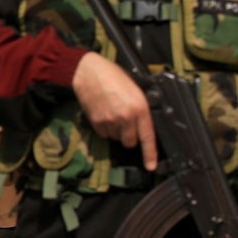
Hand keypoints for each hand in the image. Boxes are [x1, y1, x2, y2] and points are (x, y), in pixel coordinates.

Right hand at [71, 52, 156, 171]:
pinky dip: (105, 128)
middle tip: (125, 121)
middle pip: (130, 142)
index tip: (150, 166)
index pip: (147, 137)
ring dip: (116, 131)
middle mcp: (126, 117)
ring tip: (112, 112)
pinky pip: (104, 134)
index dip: (150, 154)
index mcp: (140, 107)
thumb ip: (140, 107)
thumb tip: (143, 123)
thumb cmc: (113, 75)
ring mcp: (110, 121)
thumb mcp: (135, 88)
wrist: (87, 72)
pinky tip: (103, 113)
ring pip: (116, 138)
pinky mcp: (97, 122)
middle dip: (129, 136)